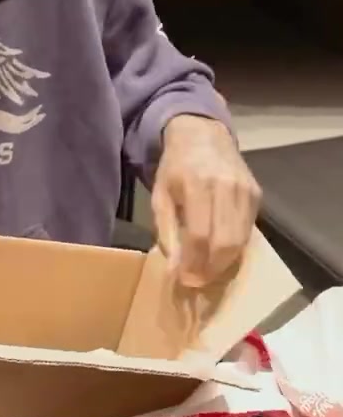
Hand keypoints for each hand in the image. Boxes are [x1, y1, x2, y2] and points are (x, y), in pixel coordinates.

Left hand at [152, 116, 260, 287]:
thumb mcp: (159, 196)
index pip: (200, 235)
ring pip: (240, 241)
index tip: (185, 280)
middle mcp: (226, 187)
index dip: (194, 263)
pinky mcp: (257, 194)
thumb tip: (175, 269)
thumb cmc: (175, 168)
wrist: (203, 135)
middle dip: (210, 269)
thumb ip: (166, 232)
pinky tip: (219, 254)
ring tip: (206, 272)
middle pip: (225, 242)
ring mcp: (246, 190)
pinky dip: (234, 249)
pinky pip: (248, 231)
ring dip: (223, 264)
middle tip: (196, 281)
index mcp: (197, 185)